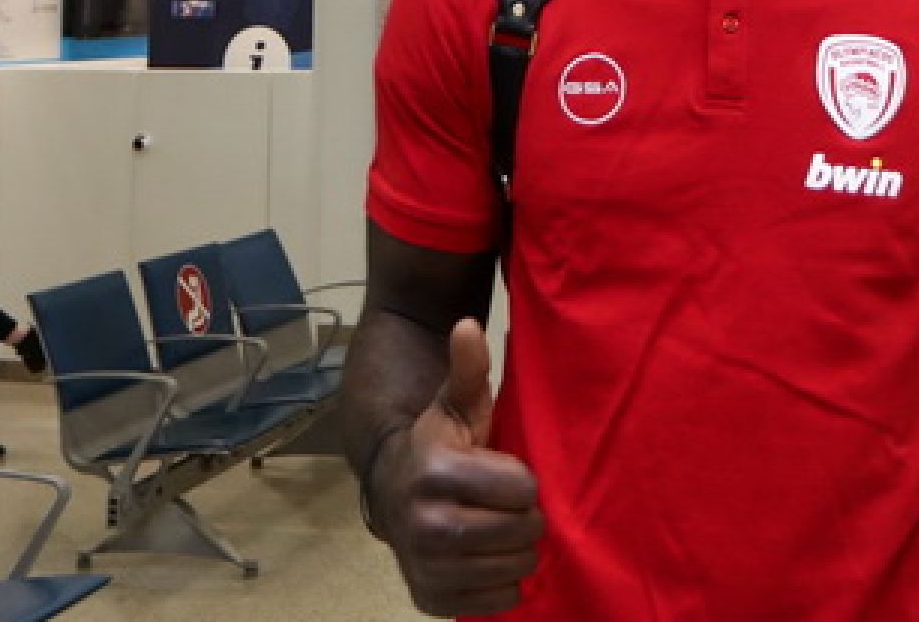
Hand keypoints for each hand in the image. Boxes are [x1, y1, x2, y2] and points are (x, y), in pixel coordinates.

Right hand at [371, 318, 544, 617]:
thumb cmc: (439, 444)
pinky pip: (496, 602)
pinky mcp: (429, 598)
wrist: (393, 489)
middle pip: (522, 532)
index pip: (522, 488)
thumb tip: (468, 324)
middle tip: (511, 506)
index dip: (523, 481)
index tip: (508, 473)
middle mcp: (425, 523)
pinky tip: (490, 559)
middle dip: (526, 517)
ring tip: (501, 528)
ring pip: (514, 568)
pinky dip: (503, 585)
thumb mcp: (455, 404)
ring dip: (518, 551)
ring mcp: (425, 565)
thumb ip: (468, 369)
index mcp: (435, 471)